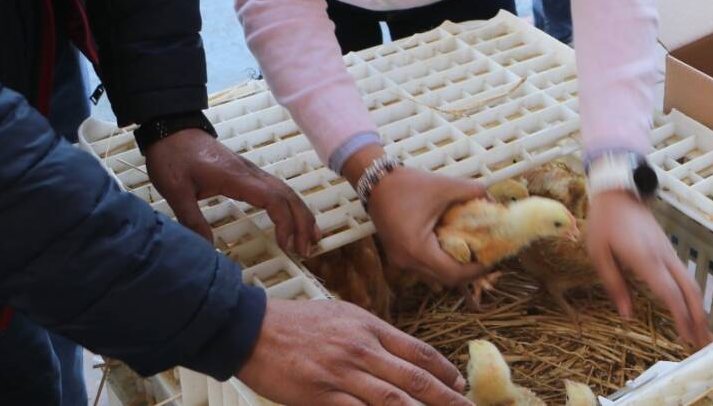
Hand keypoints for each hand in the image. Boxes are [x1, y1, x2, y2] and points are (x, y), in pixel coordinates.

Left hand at [145, 128, 318, 254]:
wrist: (173, 131)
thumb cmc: (174, 158)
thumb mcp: (176, 191)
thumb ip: (192, 220)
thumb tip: (206, 250)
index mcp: (236, 178)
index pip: (273, 199)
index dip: (285, 222)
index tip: (286, 245)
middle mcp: (251, 174)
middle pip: (288, 196)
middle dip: (302, 223)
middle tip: (305, 250)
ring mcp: (252, 172)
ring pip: (287, 192)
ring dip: (301, 214)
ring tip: (310, 239)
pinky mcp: (248, 174)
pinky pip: (278, 190)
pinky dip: (291, 206)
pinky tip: (294, 219)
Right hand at [237, 298, 472, 404]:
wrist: (253, 330)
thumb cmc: (298, 322)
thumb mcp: (344, 315)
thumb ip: (373, 334)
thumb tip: (402, 353)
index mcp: (370, 327)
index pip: (418, 352)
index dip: (443, 371)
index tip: (459, 385)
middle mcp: (362, 350)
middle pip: (413, 380)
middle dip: (445, 398)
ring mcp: (343, 375)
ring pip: (392, 401)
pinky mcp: (321, 397)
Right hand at [346, 148, 490, 288]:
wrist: (375, 181)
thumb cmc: (408, 185)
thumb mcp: (444, 186)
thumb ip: (473, 192)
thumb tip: (495, 201)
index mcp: (417, 249)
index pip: (453, 274)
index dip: (476, 269)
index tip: (493, 257)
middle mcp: (407, 262)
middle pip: (446, 278)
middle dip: (469, 269)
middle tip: (487, 254)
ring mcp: (401, 261)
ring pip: (435, 274)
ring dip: (455, 265)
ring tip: (474, 249)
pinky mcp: (399, 255)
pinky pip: (426, 265)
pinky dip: (442, 259)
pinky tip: (454, 244)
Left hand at [586, 191, 711, 348]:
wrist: (619, 193)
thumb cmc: (605, 223)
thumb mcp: (599, 254)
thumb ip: (614, 284)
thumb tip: (627, 314)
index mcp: (646, 259)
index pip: (670, 293)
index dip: (681, 317)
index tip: (686, 338)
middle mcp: (664, 256)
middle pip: (690, 290)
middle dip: (699, 317)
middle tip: (703, 343)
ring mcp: (669, 252)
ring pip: (691, 282)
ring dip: (698, 308)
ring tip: (699, 332)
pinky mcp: (668, 249)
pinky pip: (685, 275)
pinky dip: (691, 295)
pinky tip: (688, 308)